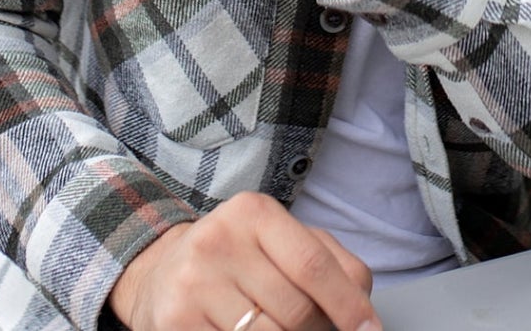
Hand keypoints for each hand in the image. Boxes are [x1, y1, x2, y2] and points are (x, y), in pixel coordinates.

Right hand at [108, 194, 379, 330]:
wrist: (160, 273)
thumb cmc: (235, 259)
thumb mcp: (279, 242)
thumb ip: (329, 261)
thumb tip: (364, 305)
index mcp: (253, 212)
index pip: (313, 264)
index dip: (348, 305)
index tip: (369, 330)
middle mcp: (219, 240)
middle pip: (296, 310)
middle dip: (317, 330)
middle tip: (313, 328)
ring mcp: (194, 283)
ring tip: (277, 326)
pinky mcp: (176, 322)